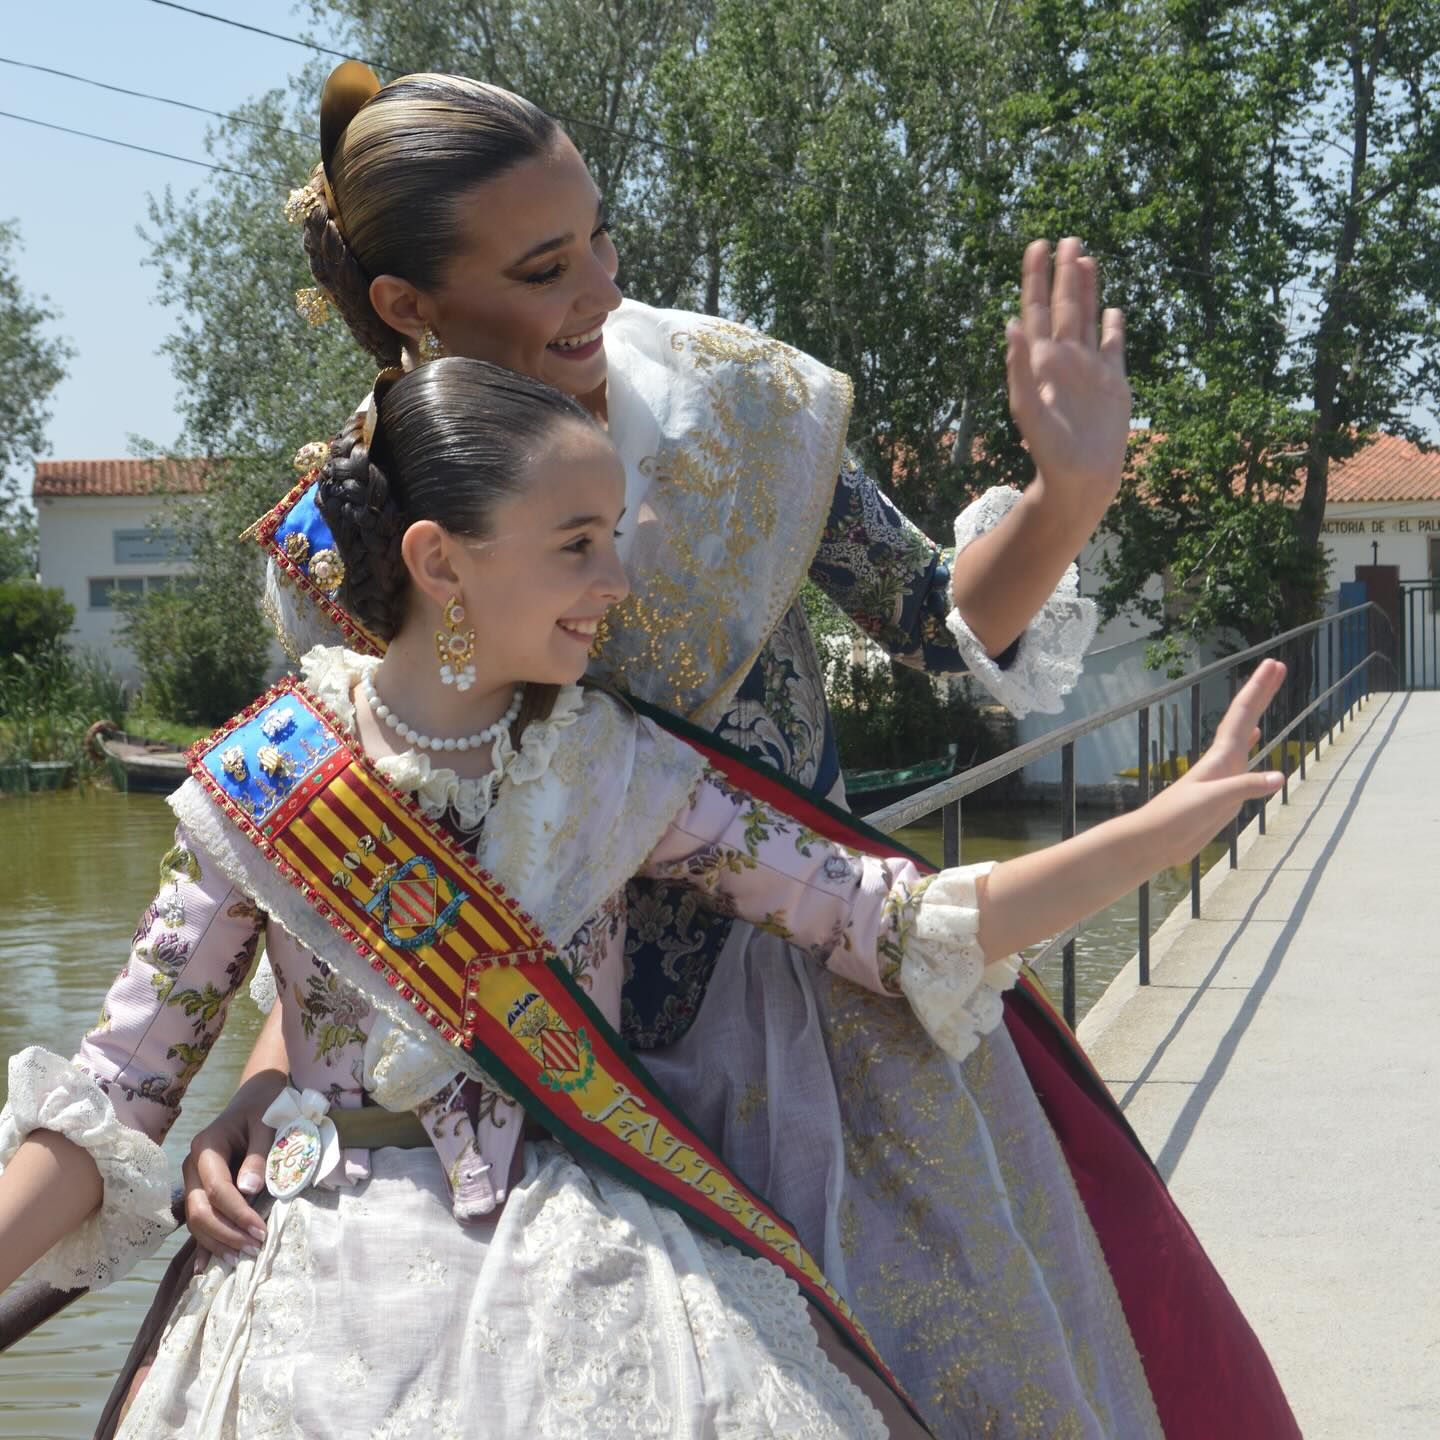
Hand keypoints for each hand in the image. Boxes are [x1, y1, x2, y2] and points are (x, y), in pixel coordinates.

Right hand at [182, 1070, 284, 1270]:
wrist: (255, 1099)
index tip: (260, 1231)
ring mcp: (192, 1180)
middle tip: (254, 1248)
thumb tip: (249, 1190)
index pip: (217, 1189)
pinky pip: (197, 1220)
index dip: (237, 1214)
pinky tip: (203, 1267)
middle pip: (199, 1210)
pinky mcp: (200, 1190)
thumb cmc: (264, 1109)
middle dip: (226, 1233)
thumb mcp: (267, 1125)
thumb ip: (259, 1155)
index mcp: (206, 1146)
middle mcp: (192, 1166)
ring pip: (195, 1220)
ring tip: (243, 1256)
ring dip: (217, 1241)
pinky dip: (203, 1242)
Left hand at [1007, 238, 1130, 523]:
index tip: (1036, 245)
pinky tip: (1114, 310)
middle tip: (1065, 238)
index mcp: (1041, 361)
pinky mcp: (1112, 383)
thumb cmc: (1049, 448)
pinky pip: (1113, 347)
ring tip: (1085, 258)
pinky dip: (1113, 327)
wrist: (1081, 477)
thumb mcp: (1027, 407)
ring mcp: (1089, 368)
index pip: (1037, 309)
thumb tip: (1010, 324)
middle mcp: (1064, 359)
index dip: (1035, 278)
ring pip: (1088, 318)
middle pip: (1063, 306)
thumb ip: (1018, 366)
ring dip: (1087, 289)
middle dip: (1063, 273)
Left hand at [1137, 659, 1287, 869]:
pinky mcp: (1223, 791)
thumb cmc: (1178, 818)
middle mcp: (1222, 759)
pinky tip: (1255, 739)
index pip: (1243, 714)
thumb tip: (1280, 777)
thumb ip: (1245, 787)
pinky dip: (1250, 745)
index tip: (1274, 664)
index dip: (1258, 688)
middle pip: (1245, 717)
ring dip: (1257, 712)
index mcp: (1220, 756)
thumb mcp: (1214, 801)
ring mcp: (1223, 774)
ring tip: (1267, 695)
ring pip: (1243, 734)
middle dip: (1261, 691)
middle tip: (1278, 666)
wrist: (1156, 839)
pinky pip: (1242, 759)